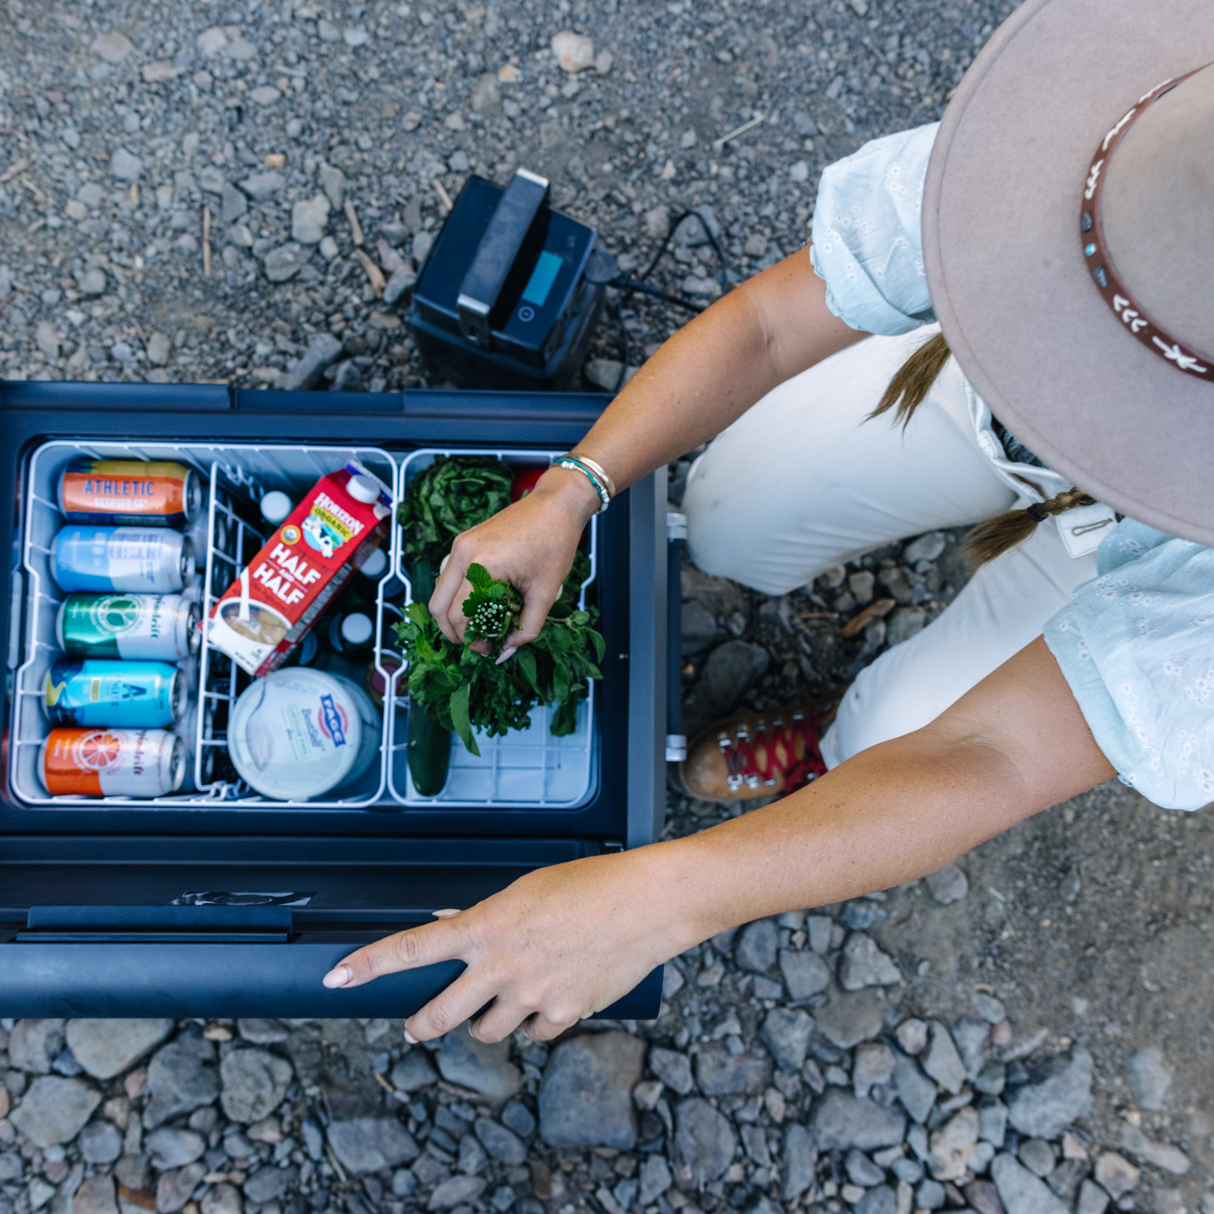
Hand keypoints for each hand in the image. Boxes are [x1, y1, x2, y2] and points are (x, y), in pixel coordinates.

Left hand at [320, 849, 681, 1041]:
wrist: (645, 905)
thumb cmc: (592, 885)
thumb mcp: (529, 890)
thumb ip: (488, 917)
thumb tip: (453, 927)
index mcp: (488, 926)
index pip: (414, 948)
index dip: (369, 964)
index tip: (337, 976)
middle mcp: (502, 965)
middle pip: (441, 1013)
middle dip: (422, 1024)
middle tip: (415, 1027)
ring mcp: (531, 995)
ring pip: (487, 1031)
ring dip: (487, 1021)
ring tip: (505, 1000)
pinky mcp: (563, 1015)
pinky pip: (536, 1033)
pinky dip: (538, 1021)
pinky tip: (553, 997)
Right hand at [428, 465, 600, 653]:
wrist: (556, 505)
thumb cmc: (555, 543)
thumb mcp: (545, 592)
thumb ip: (526, 628)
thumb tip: (505, 653)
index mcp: (481, 564)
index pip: (458, 614)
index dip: (470, 639)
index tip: (488, 649)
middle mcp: (462, 552)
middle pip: (438, 605)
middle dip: (454, 631)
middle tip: (478, 642)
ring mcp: (460, 544)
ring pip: (441, 591)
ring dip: (455, 614)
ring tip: (481, 625)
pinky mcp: (464, 541)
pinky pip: (451, 576)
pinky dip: (459, 595)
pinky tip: (483, 604)